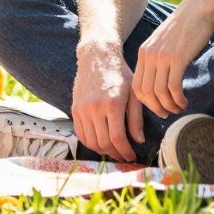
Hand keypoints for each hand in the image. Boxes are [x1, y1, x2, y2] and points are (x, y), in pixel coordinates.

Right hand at [71, 41, 144, 161]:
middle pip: (103, 143)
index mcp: (112, 104)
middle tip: (124, 156)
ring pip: (91, 142)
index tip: (132, 156)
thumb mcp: (134, 93)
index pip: (117, 138)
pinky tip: (100, 143)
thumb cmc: (119, 74)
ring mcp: (82, 109)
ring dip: (103, 151)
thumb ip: (136, 119)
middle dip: (115, 154)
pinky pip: (81, 134)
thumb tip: (139, 140)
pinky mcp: (75, 109)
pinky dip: (90, 143)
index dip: (125, 151)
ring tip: (113, 151)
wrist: (97, 57)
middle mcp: (94, 108)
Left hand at [132, 0, 213, 118]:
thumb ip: (157, 58)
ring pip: (159, 92)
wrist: (199, 8)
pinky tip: (185, 101)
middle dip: (156, 108)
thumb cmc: (185, 26)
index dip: (146, 103)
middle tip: (168, 114)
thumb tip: (159, 80)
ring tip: (179, 108)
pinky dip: (178, 99)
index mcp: (144, 52)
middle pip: (145, 93)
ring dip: (169, 106)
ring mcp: (162, 56)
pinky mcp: (177, 58)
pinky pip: (173, 87)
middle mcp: (149, 55)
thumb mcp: (164, 42)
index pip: (136, 86)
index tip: (158, 108)